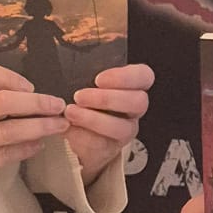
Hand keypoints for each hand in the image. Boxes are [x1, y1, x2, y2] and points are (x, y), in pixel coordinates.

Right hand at [0, 62, 67, 210]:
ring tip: (59, 125)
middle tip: (58, 104)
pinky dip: (25, 149)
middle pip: (1, 102)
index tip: (27, 86)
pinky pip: (3, 156)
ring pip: (7, 131)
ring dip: (39, 127)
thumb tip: (22, 94)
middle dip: (36, 103)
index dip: (8, 76)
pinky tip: (39, 145)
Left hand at [63, 62, 154, 180]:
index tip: (99, 79)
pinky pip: (101, 144)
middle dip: (107, 99)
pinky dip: (81, 135)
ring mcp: (125, 130)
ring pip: (122, 127)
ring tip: (71, 112)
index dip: (125, 77)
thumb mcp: (85, 82)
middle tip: (80, 96)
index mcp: (131, 87)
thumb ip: (85, 74)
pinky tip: (68, 127)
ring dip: (94, 119)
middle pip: (138, 102)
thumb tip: (70, 65)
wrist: (76, 131)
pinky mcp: (110, 148)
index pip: (144, 76)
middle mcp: (133, 109)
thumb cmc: (84, 101)